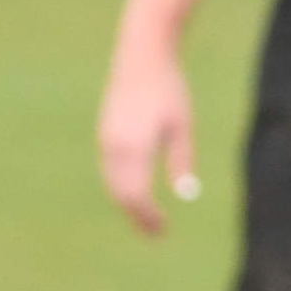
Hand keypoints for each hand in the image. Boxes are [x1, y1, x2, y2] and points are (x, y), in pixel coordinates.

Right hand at [96, 50, 201, 236]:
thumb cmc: (168, 89)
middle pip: (121, 195)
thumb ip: (181, 160)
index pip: (137, 196)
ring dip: (128, 204)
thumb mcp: (182, 126)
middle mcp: (114, 148)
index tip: (163, 230)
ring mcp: (106, 141)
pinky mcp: (105, 135)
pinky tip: (135, 193)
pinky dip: (121, 188)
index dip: (149, 217)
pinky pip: (110, 171)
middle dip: (137, 217)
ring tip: (146, 218)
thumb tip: (185, 194)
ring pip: (113, 185)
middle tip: (155, 234)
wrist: (142, 56)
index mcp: (134, 147)